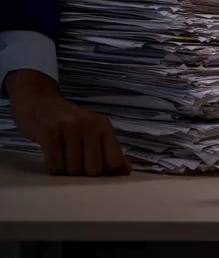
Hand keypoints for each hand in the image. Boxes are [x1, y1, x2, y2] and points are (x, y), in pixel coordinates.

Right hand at [4, 70, 131, 175]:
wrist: (39, 100)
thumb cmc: (68, 121)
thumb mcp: (94, 130)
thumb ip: (110, 150)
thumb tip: (127, 170)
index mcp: (105, 126)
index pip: (114, 161)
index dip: (105, 172)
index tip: (94, 167)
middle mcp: (90, 125)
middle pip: (94, 170)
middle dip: (83, 173)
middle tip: (75, 161)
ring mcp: (70, 128)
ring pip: (73, 170)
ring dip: (66, 170)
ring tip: (62, 155)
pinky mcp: (50, 132)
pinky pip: (55, 165)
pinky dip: (53, 167)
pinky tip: (52, 155)